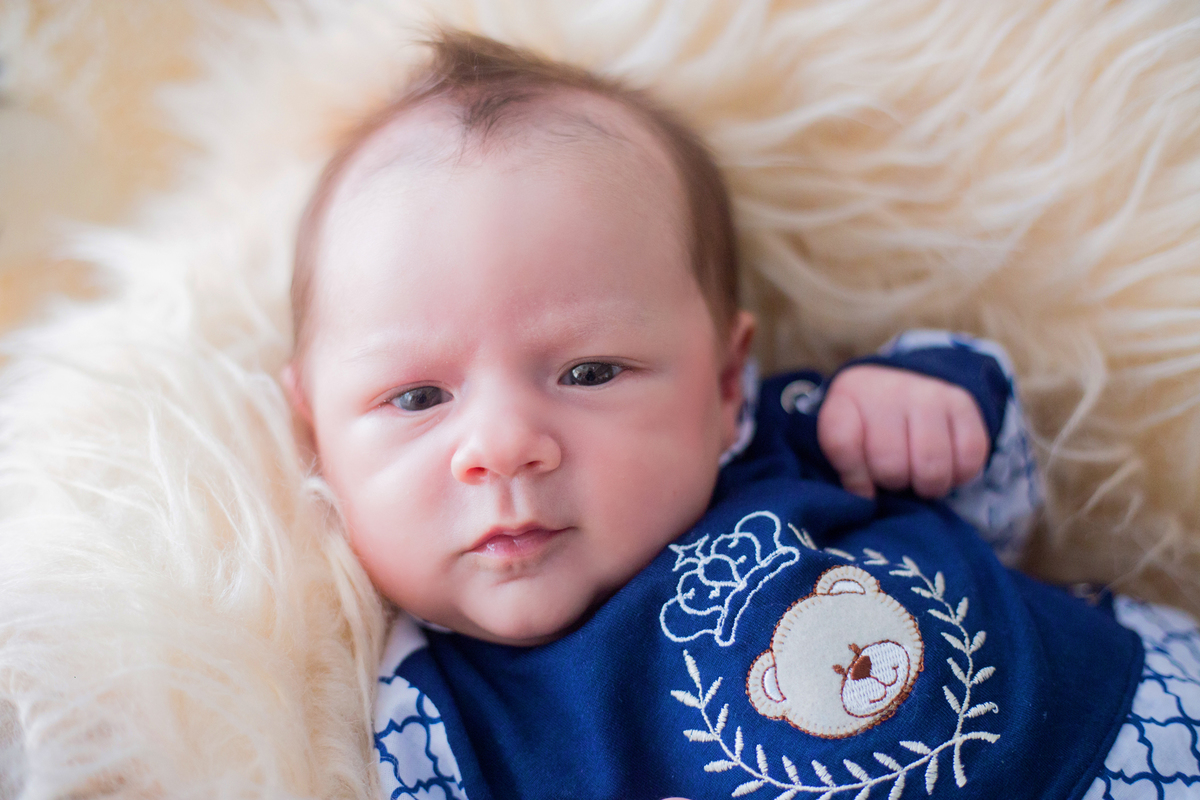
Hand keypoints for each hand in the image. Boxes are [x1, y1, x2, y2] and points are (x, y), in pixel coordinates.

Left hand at [817, 365, 988, 499]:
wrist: (901, 382)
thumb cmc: (867, 422)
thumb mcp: (842, 434)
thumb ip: (845, 465)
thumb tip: (867, 499)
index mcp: (848, 396)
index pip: (843, 446)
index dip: (854, 480)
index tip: (862, 488)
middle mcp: (887, 391)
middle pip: (891, 466)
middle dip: (893, 484)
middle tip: (894, 477)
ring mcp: (928, 395)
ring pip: (931, 468)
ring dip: (926, 486)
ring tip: (919, 476)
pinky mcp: (962, 403)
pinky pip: (969, 459)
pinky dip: (959, 475)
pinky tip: (946, 467)